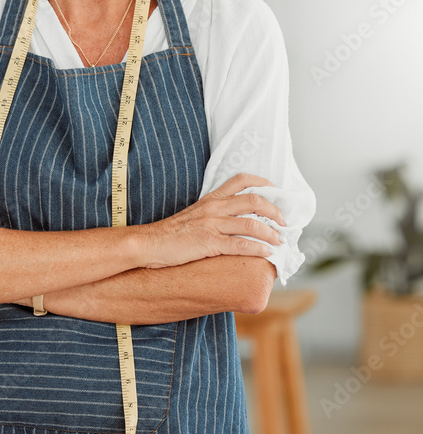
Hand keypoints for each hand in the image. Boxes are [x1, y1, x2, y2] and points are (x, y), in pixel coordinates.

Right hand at [141, 173, 286, 268]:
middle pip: (253, 200)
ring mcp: (211, 225)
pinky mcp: (209, 243)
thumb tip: (234, 222)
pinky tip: (267, 253)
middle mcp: (214, 208)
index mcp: (211, 199)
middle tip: (284, 222)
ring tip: (280, 240)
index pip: (240, 180)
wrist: (150, 243)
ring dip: (271, 232)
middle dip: (274, 211)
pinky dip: (258, 249)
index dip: (262, 182)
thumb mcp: (194, 216)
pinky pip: (240, 245)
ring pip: (251, 223)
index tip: (276, 191)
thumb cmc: (171, 233)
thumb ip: (213, 214)